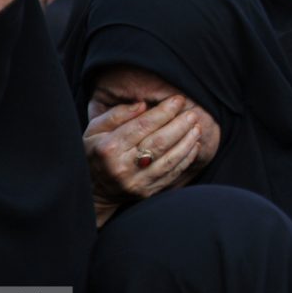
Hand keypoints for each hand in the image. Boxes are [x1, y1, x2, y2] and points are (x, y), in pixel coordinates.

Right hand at [83, 95, 201, 225]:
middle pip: (159, 142)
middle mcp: (123, 167)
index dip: (163, 111)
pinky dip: (186, 159)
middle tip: (192, 113)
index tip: (178, 100)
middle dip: (180, 125)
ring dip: (187, 142)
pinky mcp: (147, 192)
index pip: (142, 126)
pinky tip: (194, 146)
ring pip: (169, 160)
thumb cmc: (95, 153)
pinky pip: (172, 174)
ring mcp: (136, 182)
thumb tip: (143, 105)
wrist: (94, 191)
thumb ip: (117, 115)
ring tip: (197, 127)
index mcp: (108, 148)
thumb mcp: (94, 130)